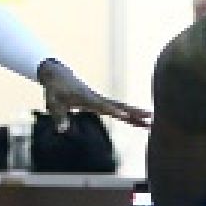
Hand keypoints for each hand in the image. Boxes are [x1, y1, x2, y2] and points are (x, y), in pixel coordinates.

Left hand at [36, 60, 150, 129]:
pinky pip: (118, 108)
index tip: (125, 116)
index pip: (103, 106)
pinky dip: (129, 114)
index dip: (114, 111)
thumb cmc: (54, 90)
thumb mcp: (53, 103)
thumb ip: (59, 117)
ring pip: (122, 107)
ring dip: (136, 114)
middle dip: (135, 112)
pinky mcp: (101, 101)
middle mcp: (97, 98)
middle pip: (120, 105)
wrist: (57, 74)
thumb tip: (62, 131)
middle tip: (151, 118)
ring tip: (152, 121)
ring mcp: (101, 99)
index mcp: (87, 98)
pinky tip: (139, 121)